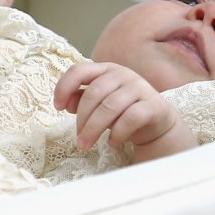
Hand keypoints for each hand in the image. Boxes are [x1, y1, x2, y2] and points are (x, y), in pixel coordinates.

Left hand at [53, 62, 197, 162]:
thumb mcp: (100, 105)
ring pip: (110, 106)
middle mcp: (124, 74)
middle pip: (94, 93)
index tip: (57, 107)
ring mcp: (140, 88)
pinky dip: (118, 133)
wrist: (157, 123)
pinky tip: (113, 142)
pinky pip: (130, 118)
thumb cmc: (123, 111)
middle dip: (82, 119)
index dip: (64, 87)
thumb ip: (82, 100)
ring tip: (87, 145)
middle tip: (78, 139)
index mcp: (107, 70)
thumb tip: (66, 103)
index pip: (79, 70)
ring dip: (94, 129)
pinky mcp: (153, 105)